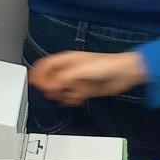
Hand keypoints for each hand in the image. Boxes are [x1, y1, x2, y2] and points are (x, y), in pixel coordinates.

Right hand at [28, 49, 146, 104]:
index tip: (35, 83)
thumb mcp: (80, 71)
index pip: (46, 65)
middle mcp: (70, 70)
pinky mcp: (83, 90)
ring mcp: (76, 80)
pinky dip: (71, 99)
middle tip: (51, 93)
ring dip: (60, 95)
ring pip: (60, 89)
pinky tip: (75, 99)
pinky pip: (71, 96)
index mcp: (67, 60)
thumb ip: (63, 79)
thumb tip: (49, 86)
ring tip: (65, 96)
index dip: (39, 73)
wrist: (123, 73)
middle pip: (51, 78)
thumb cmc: (105, 65)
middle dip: (49, 86)